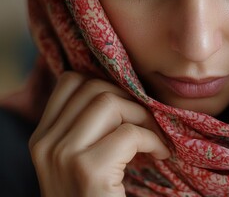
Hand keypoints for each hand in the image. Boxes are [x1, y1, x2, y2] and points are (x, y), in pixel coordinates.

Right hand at [29, 72, 169, 196]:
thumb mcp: (81, 161)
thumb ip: (91, 130)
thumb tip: (124, 96)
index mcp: (44, 138)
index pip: (71, 82)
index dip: (107, 86)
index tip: (128, 109)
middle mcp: (47, 143)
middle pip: (94, 88)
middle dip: (131, 101)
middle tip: (148, 124)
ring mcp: (64, 156)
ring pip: (110, 102)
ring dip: (143, 117)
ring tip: (154, 139)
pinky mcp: (88, 171)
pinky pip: (130, 133)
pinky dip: (154, 139)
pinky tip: (159, 154)